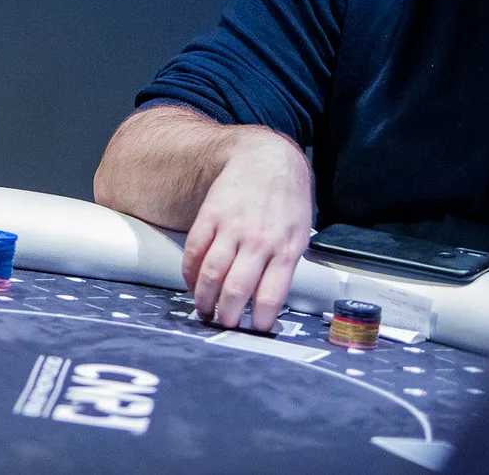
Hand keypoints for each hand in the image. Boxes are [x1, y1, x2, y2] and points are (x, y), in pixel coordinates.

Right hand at [181, 129, 312, 332]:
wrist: (265, 158)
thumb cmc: (287, 199)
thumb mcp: (299, 232)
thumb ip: (285, 263)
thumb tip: (269, 297)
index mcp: (286, 249)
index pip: (270, 296)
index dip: (260, 320)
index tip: (254, 330)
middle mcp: (258, 241)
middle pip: (236, 289)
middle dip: (227, 315)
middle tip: (223, 325)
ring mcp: (232, 228)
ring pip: (211, 273)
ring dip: (204, 298)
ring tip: (203, 310)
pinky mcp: (210, 216)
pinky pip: (194, 250)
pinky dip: (189, 271)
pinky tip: (192, 282)